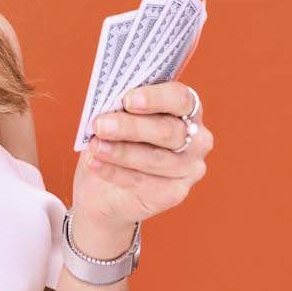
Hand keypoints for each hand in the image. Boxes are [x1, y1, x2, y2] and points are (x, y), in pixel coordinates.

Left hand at [71, 80, 213, 247]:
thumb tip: (108, 104)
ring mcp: (189, 168)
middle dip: (130, 127)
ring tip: (94, 145)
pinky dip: (114, 171)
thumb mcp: (115, 119)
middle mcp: (196, 138)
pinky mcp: (174, 193)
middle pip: (168, 130)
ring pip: (155, 158)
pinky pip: (143, 182)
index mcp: (185, 109)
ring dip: (120, 151)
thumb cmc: (115, 141)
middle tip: (100, 125)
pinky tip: (95, 163)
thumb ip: (119, 109)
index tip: (128, 100)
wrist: (104, 187)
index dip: (156, 98)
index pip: (181, 98)